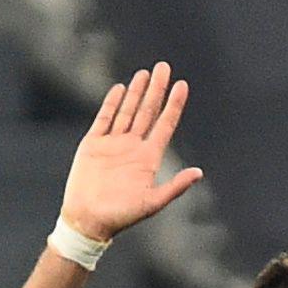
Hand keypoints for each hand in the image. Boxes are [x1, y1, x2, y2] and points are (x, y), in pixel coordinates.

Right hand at [59, 62, 203, 242]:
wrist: (88, 220)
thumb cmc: (122, 216)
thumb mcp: (152, 202)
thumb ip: (175, 186)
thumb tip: (199, 173)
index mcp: (149, 158)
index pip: (165, 125)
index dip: (174, 105)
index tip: (183, 85)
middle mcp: (133, 147)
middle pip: (147, 111)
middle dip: (156, 90)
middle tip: (164, 67)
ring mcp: (113, 144)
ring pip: (127, 111)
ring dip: (136, 92)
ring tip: (145, 73)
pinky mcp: (93, 144)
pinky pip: (104, 119)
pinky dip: (111, 103)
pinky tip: (120, 89)